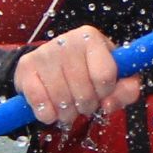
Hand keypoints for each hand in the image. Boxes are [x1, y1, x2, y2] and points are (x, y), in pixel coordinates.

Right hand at [14, 24, 138, 125]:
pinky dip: (48, 114)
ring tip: (69, 107)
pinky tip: (52, 110)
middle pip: (83, 92)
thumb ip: (126, 91)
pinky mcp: (26, 67)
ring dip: (68, 113)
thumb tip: (108, 104)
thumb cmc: (89, 71)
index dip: (105, 92)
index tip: (102, 91)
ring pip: (61, 99)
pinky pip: (39, 101)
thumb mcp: (116, 78)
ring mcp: (44, 53)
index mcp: (91, 38)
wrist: (53, 65)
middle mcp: (67, 40)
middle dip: (87, 106)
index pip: (104, 75)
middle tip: (84, 102)